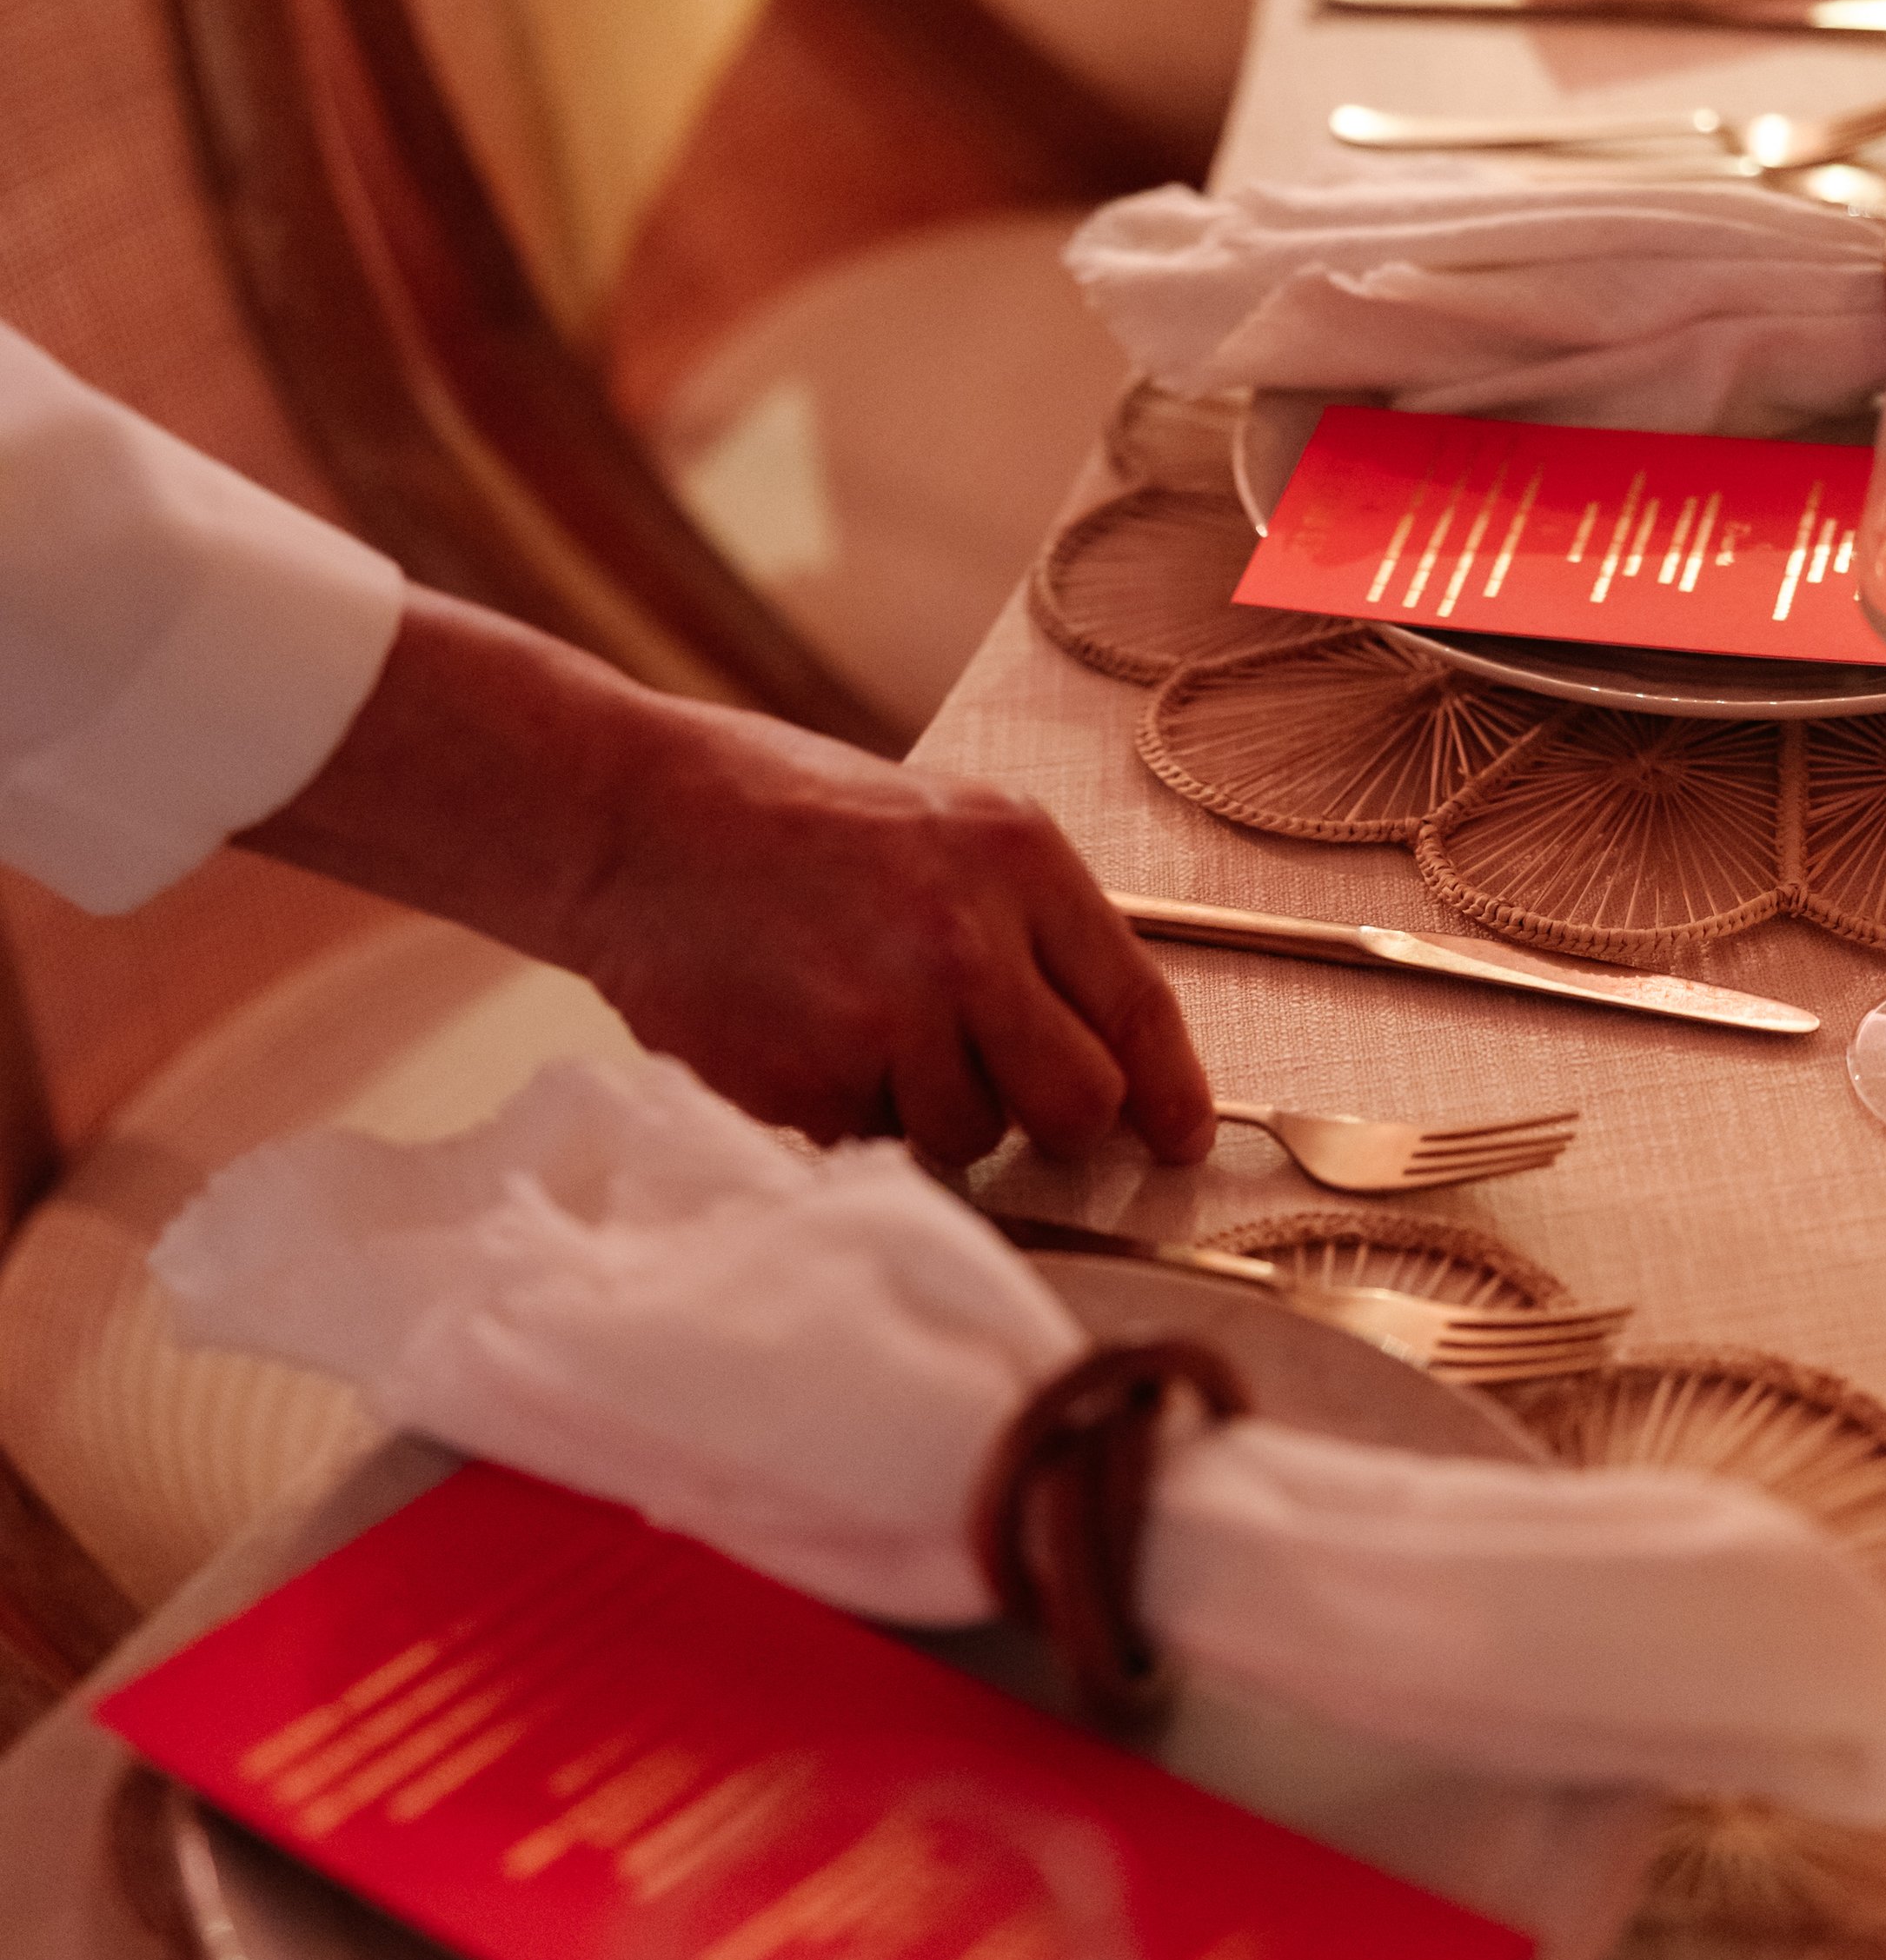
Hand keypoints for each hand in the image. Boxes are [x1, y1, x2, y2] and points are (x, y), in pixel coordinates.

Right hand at [565, 707, 1214, 1164]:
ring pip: (970, 1137)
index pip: (1136, 1007)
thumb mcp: (941, 825)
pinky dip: (846, 1111)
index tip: (1178, 1138)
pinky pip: (872, 1143)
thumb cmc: (784, 816)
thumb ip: (1029, 925)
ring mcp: (888, 1019)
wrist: (632, 820)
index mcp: (1017, 861)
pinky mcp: (811, 1082)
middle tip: (995, 1086)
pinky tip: (802, 1033)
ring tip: (860, 1022)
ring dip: (929, 1109)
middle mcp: (967, 942)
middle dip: (1050, 1120)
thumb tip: (1107, 1051)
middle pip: (1077, 1106)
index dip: (1171, 1090)